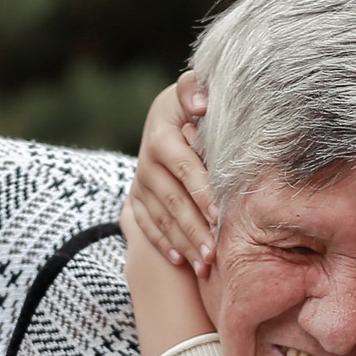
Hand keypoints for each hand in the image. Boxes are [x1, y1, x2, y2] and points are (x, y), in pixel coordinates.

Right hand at [127, 72, 215, 275]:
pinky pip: (147, 226)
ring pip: (162, 219)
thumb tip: (200, 105)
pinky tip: (180, 261)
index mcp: (163, 137)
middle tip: (215, 254)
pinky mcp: (136, 200)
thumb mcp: (192, 92)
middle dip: (194, 230)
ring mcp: (140, 184)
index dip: (202, 193)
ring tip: (206, 266)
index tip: (219, 215)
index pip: (185, 169)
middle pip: (173, 202)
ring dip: (184, 244)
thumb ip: (195, 90)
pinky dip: (164, 244)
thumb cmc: (192, 107)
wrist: (166, 117)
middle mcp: (147, 163)